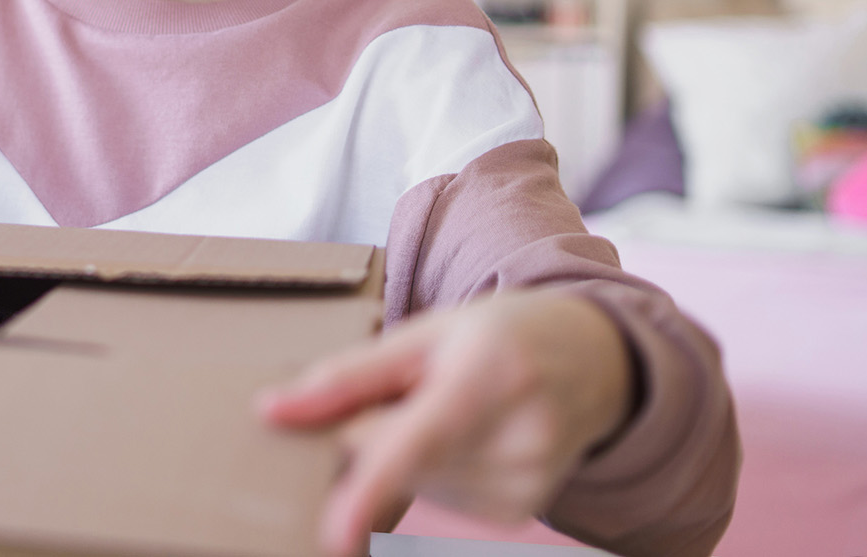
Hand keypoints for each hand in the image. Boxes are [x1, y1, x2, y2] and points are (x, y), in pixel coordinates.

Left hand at [258, 289, 633, 556]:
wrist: (595, 361)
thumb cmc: (498, 336)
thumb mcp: (424, 332)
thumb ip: (348, 376)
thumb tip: (271, 411)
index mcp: (488, 377)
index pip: (418, 441)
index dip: (369, 489)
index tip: (335, 534)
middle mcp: (516, 438)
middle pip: (396, 460)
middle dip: (367, 437)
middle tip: (400, 395)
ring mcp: (523, 485)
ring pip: (412, 483)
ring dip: (402, 454)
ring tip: (448, 408)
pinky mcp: (518, 513)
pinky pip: (438, 500)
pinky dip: (431, 473)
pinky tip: (464, 439)